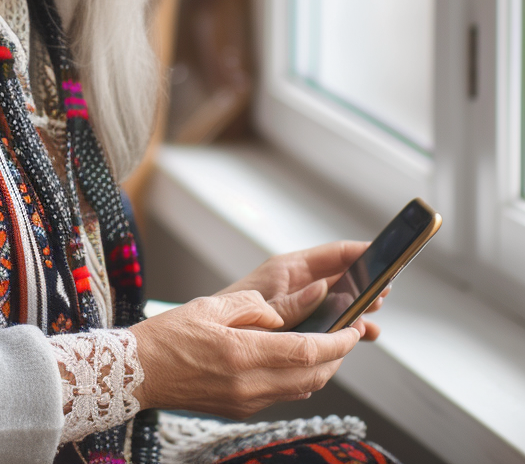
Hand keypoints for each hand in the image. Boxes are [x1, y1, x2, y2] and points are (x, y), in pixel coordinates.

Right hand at [130, 291, 359, 417]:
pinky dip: (298, 378)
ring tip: (326, 345)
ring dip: (321, 369)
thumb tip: (282, 315)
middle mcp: (249, 384)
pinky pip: (282, 395)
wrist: (138, 372)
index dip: (338, 341)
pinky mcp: (240, 409)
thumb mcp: (209, 306)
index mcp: (242, 353)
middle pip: (313, 375)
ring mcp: (246, 401)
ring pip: (302, 388)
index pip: (307, 351)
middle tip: (347, 333)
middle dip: (337, 356)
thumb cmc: (168, 335)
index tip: (354, 328)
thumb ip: (252, 307)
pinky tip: (294, 360)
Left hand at [216, 241, 388, 339]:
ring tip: (374, 315)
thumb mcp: (263, 304)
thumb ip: (294, 301)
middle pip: (341, 277)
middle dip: (365, 283)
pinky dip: (347, 326)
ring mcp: (301, 303)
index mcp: (289, 269)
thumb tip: (324, 290)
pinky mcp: (301, 322)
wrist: (209, 341)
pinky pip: (331, 320)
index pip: (332, 253)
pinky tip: (362, 335)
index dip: (359, 252)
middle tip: (384, 290)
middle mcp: (298, 283)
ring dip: (359, 307)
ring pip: (340, 300)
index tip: (384, 251)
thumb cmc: (228, 313)